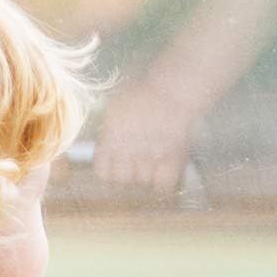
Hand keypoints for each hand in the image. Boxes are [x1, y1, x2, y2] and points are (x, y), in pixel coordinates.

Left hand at [92, 79, 196, 194]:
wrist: (173, 92)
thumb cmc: (143, 94)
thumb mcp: (115, 108)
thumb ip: (109, 129)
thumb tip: (106, 142)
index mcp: (111, 140)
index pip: (102, 172)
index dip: (108, 170)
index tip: (114, 164)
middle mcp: (127, 153)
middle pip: (122, 179)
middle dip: (128, 172)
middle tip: (136, 160)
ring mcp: (150, 158)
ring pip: (143, 180)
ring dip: (147, 173)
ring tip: (153, 159)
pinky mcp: (172, 160)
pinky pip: (164, 185)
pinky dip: (164, 181)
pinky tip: (165, 169)